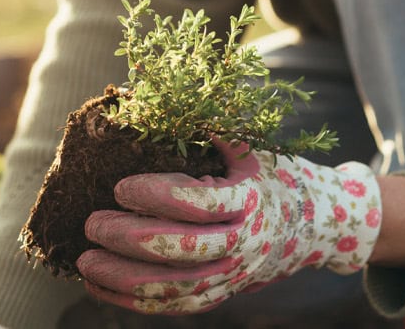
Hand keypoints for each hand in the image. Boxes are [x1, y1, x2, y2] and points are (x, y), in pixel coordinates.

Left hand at [77, 139, 381, 314]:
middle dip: (128, 238)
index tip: (119, 186)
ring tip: (85, 260)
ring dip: (123, 277)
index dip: (154, 196)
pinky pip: (174, 305)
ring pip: (171, 286)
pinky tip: (100, 287)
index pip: (195, 203)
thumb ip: (212, 127)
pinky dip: (134, 302)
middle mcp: (240, 243)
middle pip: (178, 250)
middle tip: (92, 222)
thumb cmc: (275, 178)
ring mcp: (231, 275)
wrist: (318, 227)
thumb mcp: (252, 149)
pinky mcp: (221, 294)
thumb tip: (154, 99)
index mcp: (247, 201)